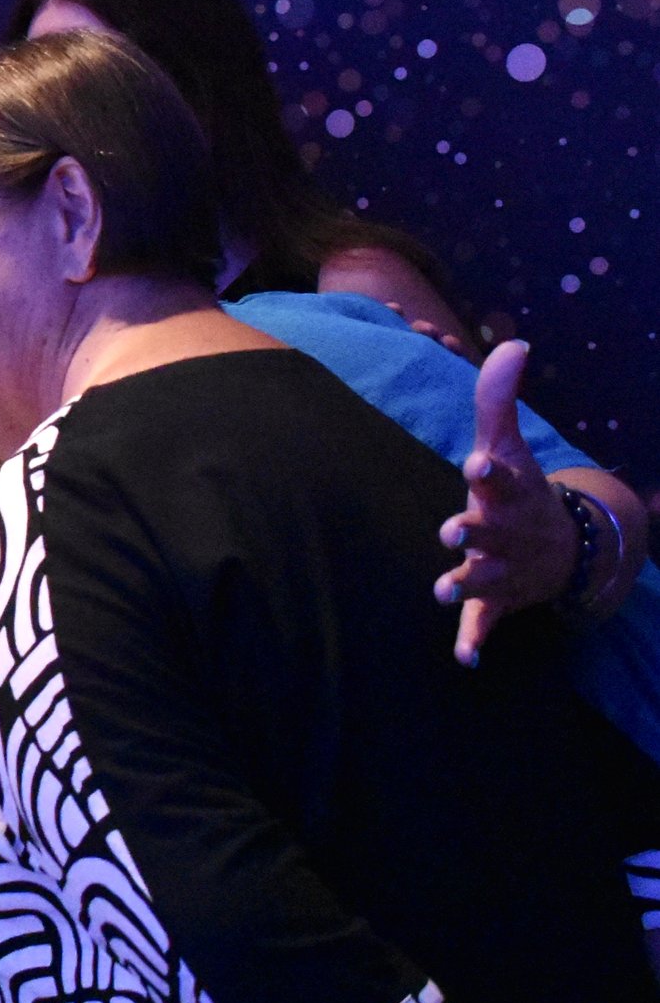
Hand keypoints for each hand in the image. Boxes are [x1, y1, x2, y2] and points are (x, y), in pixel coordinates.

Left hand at [436, 340, 574, 665]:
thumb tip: (514, 342)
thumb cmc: (516, 491)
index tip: (476, 463)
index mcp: (506, 494)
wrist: (560, 548)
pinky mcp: (494, 601)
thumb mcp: (506, 446)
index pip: (499, 479)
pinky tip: (463, 659)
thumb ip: (498, 399)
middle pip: (488, 532)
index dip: (489, 471)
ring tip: (442, 590)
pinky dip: (475, 641)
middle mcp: (506, 532)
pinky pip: (485, 624)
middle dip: (472, 533)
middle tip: (452, 531)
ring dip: (464, 584)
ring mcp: (502, 569)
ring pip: (482, 579)